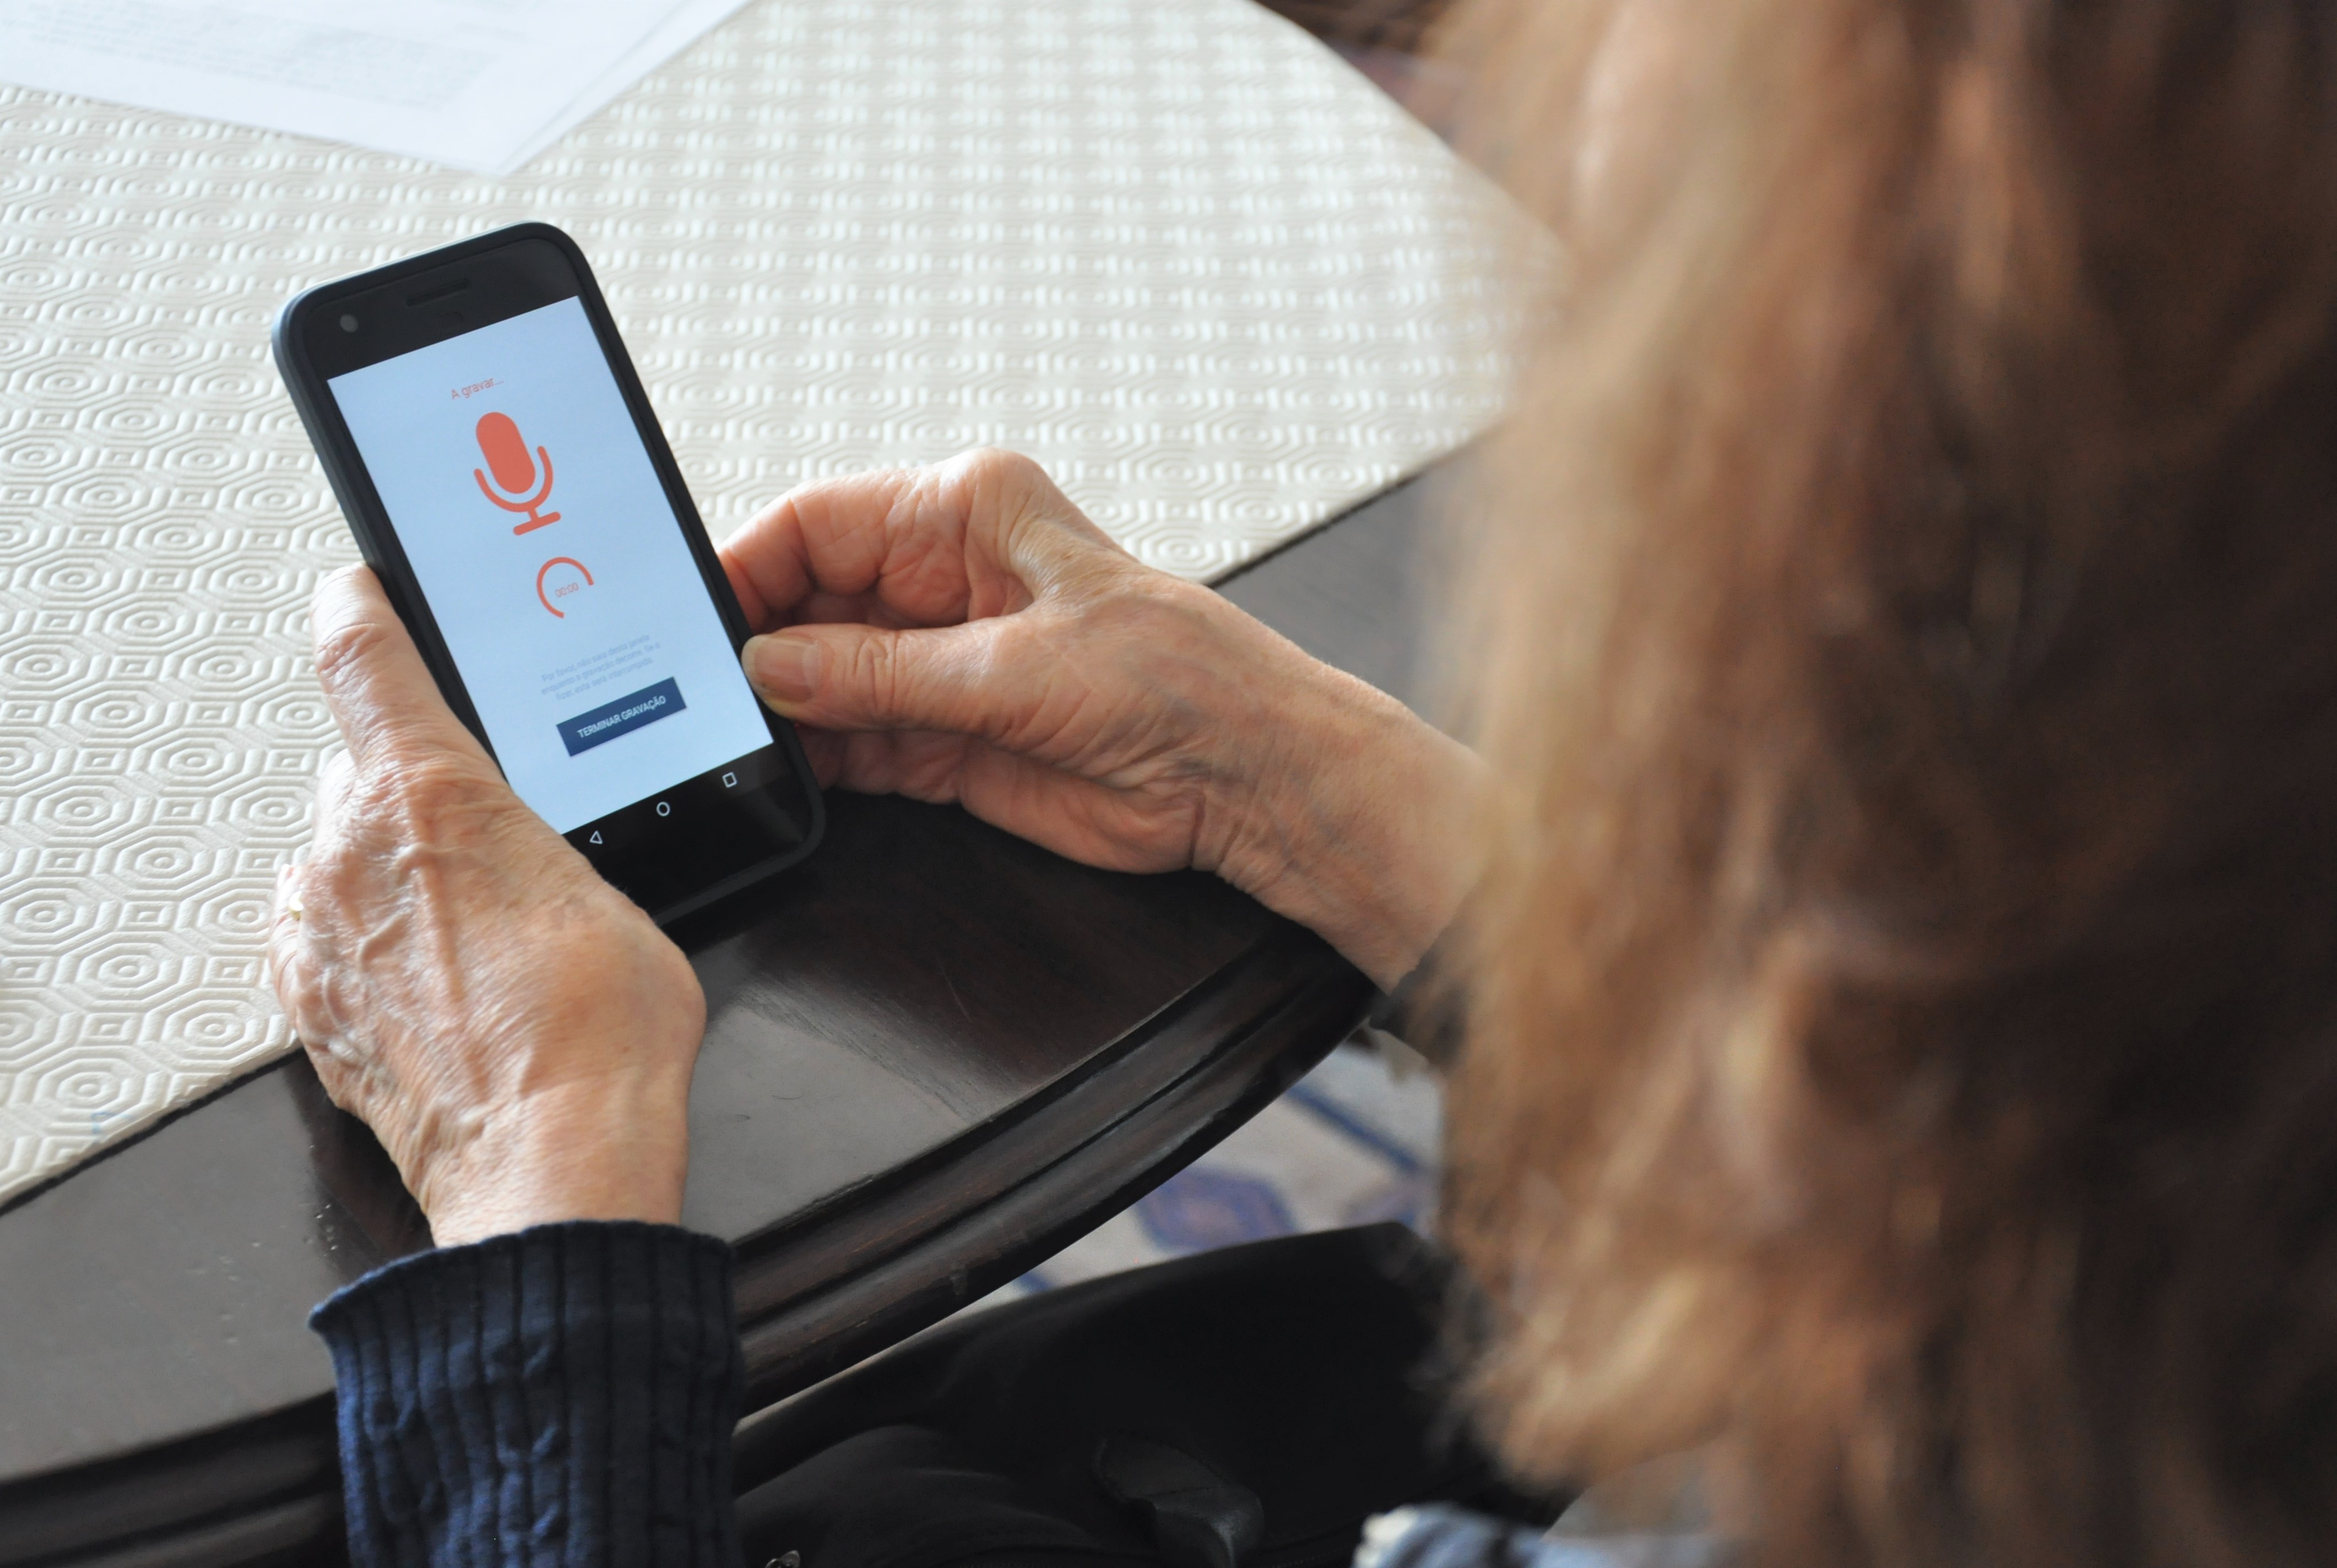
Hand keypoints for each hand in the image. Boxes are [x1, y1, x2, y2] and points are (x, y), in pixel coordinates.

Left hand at [268, 567, 704, 1246]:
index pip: (358, 651)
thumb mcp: (613, 892)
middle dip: (417, 789)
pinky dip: (361, 940)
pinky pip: (316, 936)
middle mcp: (351, 852)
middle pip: (360, 769)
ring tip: (472, 931)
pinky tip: (429, 976)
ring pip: (336, 855)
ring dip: (388, 872)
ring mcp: (318, 933)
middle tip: (488, 837)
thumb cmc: (599, 1035)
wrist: (555, 1162)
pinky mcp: (309, 1008)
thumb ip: (547, 844)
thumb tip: (534, 850)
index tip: (364, 590)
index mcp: (433, 794)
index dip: (360, 605)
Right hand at [722, 449, 1482, 987]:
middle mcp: (947, 580)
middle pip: (807, 603)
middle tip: (700, 694)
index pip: (818, 522)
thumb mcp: (1014, 668)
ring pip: (823, 680)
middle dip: (756, 648)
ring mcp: (942, 664)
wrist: (1249, 777)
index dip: (748, 567)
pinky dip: (818, 761)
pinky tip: (781, 771)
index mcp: (969, 511)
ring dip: (781, 711)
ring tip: (730, 738)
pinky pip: (855, 745)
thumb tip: (774, 665)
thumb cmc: (1178, 679)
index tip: (696, 618)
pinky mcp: (948, 741)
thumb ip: (882, 674)